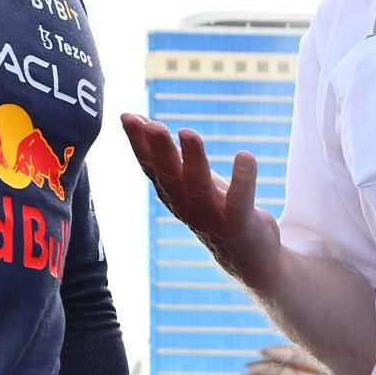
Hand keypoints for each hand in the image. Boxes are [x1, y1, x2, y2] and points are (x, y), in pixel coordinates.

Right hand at [122, 116, 280, 289]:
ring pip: (198, 187)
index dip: (137, 143)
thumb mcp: (187, 179)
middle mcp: (187, 206)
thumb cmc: (215, 209)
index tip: (127, 116)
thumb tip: (136, 118)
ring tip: (188, 132)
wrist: (248, 258)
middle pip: (170, 176)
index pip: (150, 166)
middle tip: (153, 125)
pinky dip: (242, 179)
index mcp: (172, 194)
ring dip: (193, 160)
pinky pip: (240, 200)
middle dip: (161, 151)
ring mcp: (212, 218)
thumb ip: (165, 154)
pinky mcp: (239, 225)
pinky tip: (245, 156)